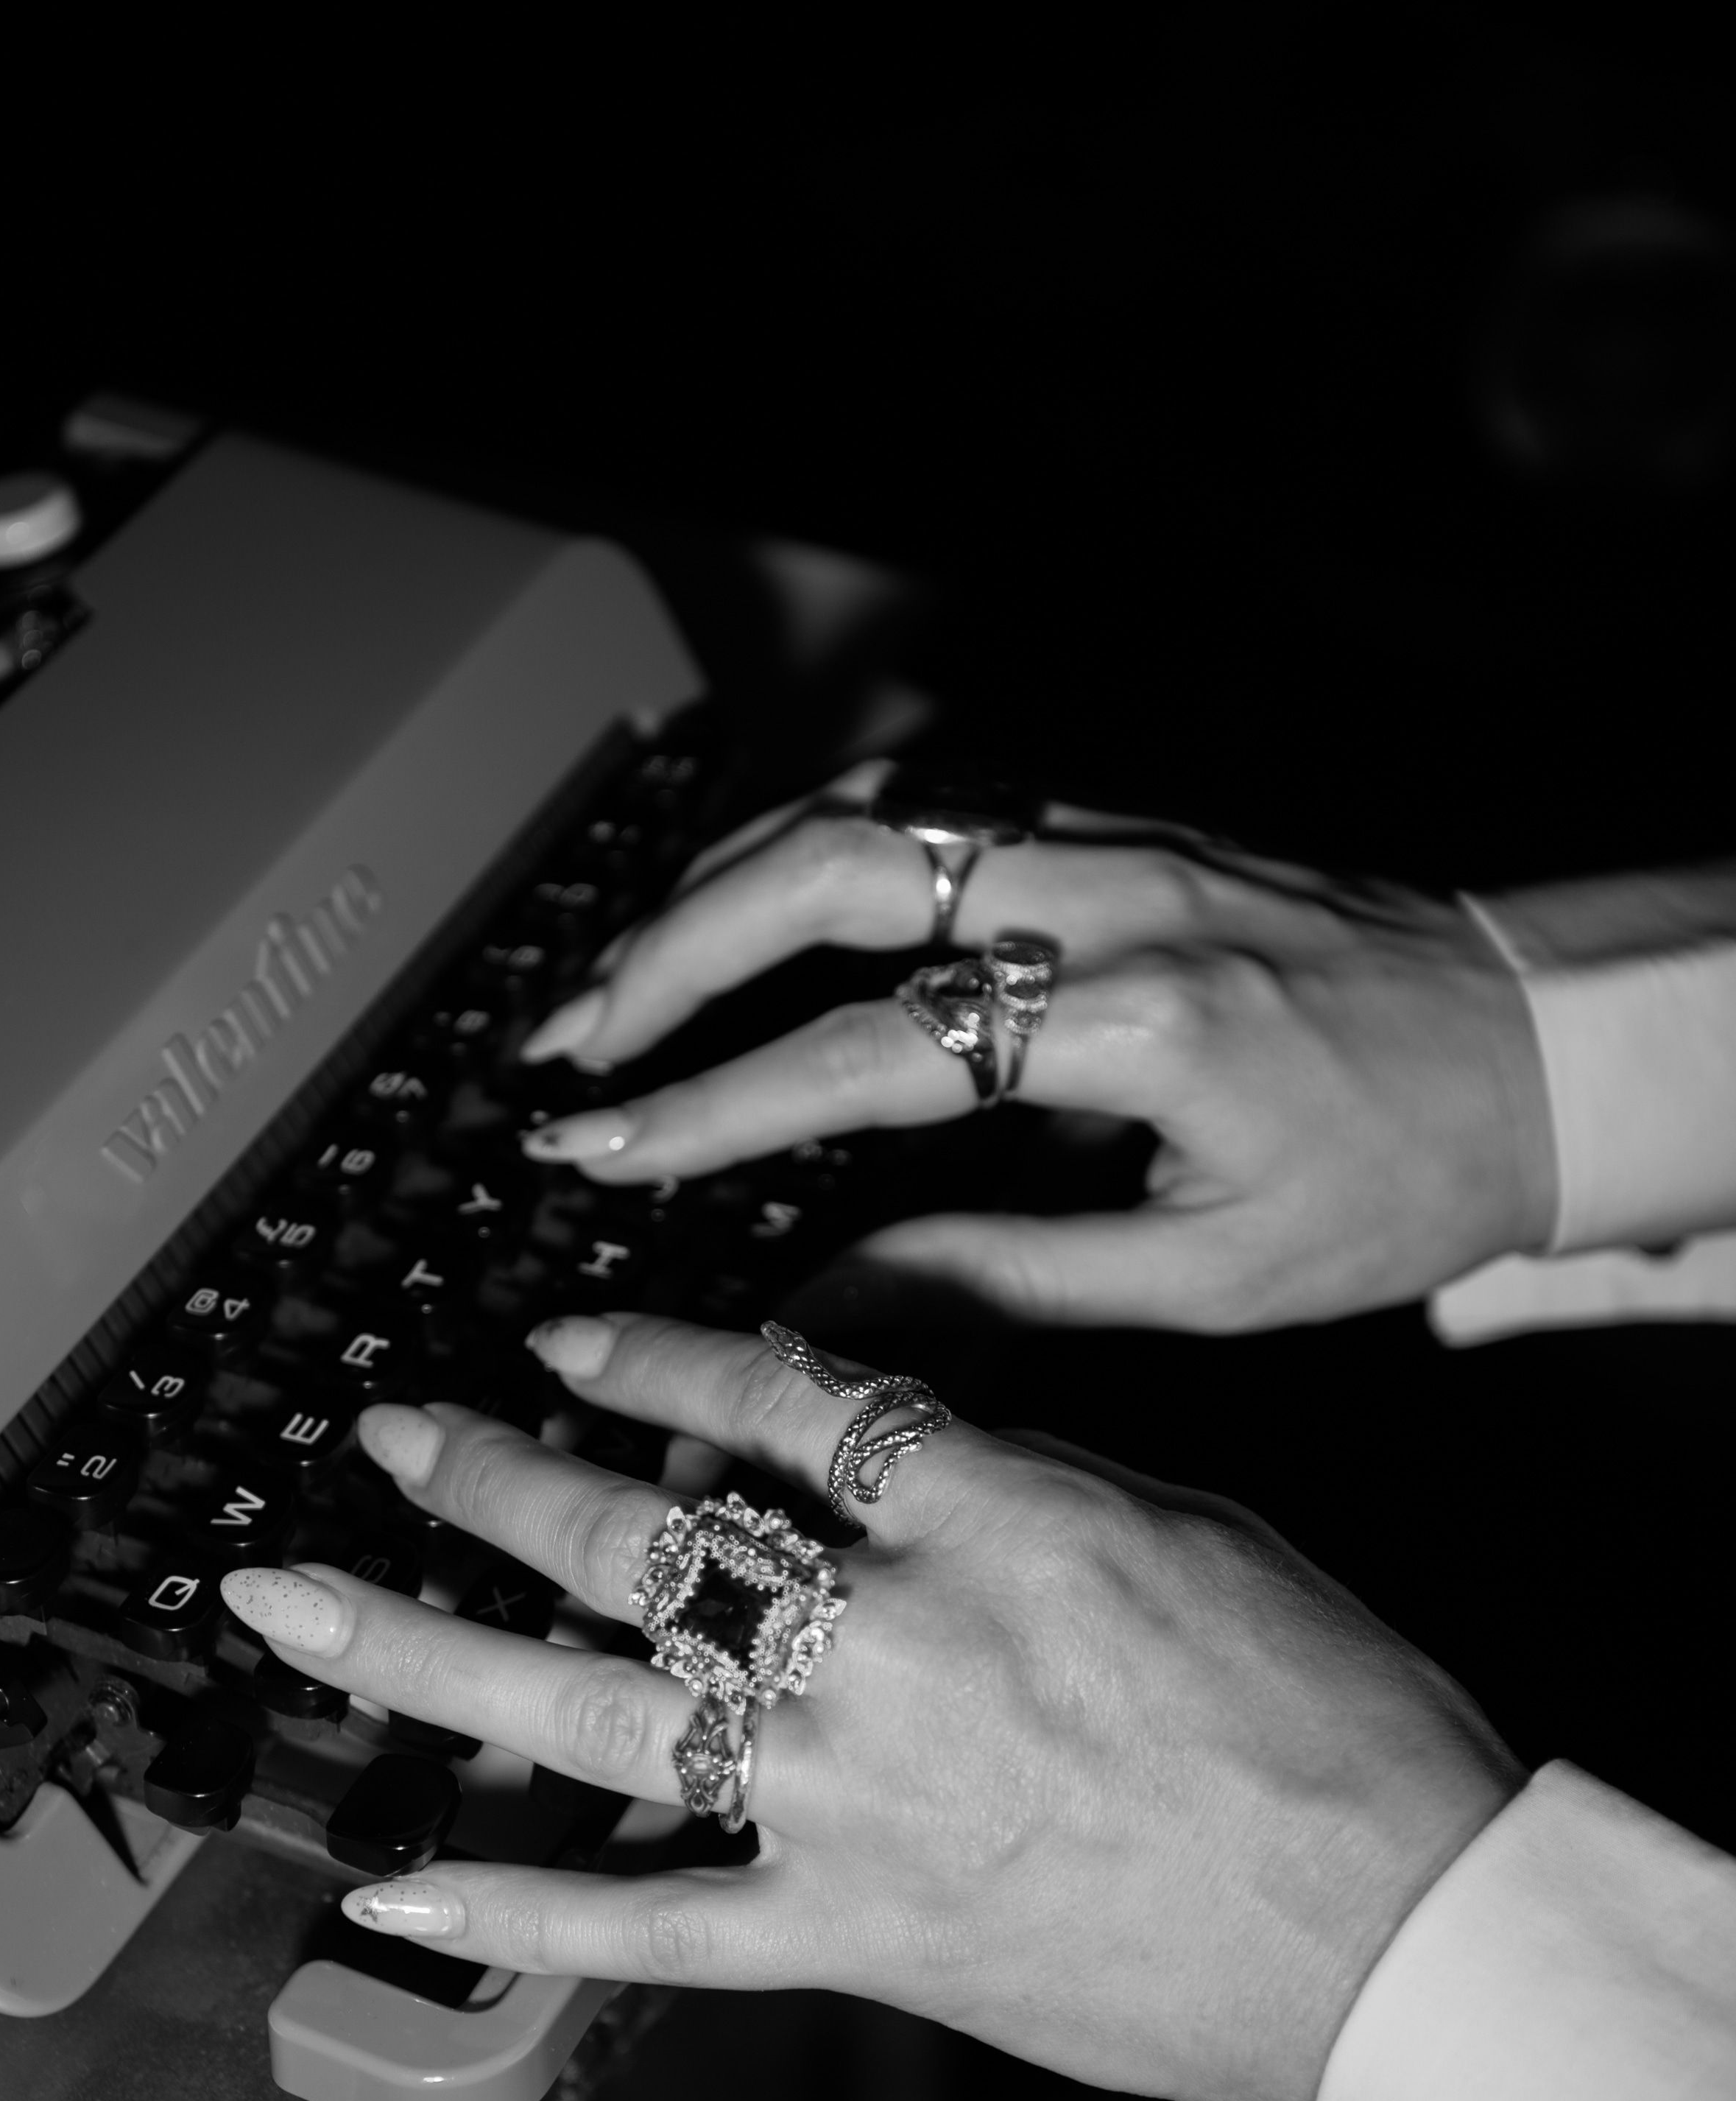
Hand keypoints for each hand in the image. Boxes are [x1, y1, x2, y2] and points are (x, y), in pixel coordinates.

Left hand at [221, 1313, 1522, 2100]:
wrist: (1394, 1930)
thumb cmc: (1323, 1716)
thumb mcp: (1177, 1525)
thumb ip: (1003, 1479)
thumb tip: (863, 1453)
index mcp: (989, 1516)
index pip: (780, 1401)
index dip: (656, 1360)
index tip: (574, 1338)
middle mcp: (891, 1644)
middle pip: (639, 1535)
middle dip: (493, 1474)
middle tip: (389, 1431)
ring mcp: (852, 1798)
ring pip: (591, 1708)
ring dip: (425, 1647)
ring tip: (295, 1602)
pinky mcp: (852, 1938)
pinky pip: (649, 1928)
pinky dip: (514, 1911)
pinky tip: (387, 1882)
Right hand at [515, 789, 1556, 1329]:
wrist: (1532, 1051)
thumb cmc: (1397, 1175)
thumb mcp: (1211, 1278)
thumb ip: (1002, 1283)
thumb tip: (826, 1303)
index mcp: (1144, 1025)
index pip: (875, 1053)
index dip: (715, 1103)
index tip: (600, 1146)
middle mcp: (1116, 897)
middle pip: (839, 872)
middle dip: (672, 953)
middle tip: (567, 1041)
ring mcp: (1115, 836)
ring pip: (871, 809)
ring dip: (721, 885)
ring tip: (615, 978)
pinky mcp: (1117, 820)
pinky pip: (932, 797)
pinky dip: (813, 842)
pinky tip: (743, 901)